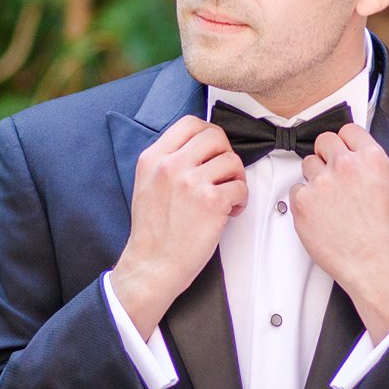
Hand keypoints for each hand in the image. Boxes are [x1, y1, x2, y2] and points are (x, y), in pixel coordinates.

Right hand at [111, 115, 244, 332]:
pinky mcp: (211, 202)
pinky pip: (241, 187)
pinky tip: (229, 211)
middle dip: (225, 154)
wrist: (152, 265)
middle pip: (215, 136)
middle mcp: (171, 166)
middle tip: (224, 173)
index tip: (213, 150)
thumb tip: (199, 147)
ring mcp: (191, 183)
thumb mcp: (147, 184)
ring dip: (236, 178)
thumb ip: (167, 160)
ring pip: (232, 161)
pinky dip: (240, 200)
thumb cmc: (153, 231)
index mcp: (153, 158)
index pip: (190, 123)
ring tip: (227, 196)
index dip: (209, 134)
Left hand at [292, 123, 388, 334]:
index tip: (341, 149)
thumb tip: (355, 161)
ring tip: (327, 200)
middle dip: (326, 154)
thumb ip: (369, 168)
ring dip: (314, 177)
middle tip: (331, 174)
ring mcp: (321, 182)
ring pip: (307, 164)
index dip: (344, 141)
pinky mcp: (302, 202)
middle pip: (324, 141)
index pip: (348, 131)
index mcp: (371, 159)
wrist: (376, 265)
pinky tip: (319, 215)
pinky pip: (296, 190)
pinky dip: (304, 200)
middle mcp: (345, 165)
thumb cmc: (387, 235)